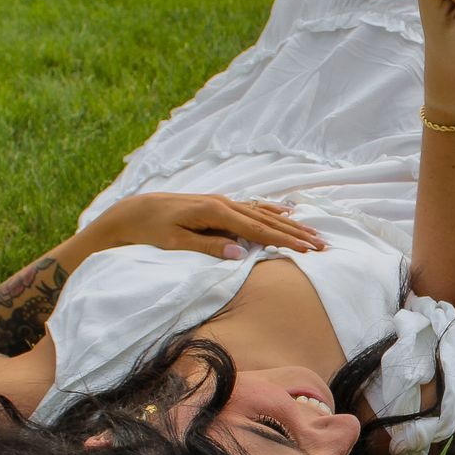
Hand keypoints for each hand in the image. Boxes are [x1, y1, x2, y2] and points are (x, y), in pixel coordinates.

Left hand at [87, 193, 325, 257]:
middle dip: (297, 232)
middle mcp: (223, 203)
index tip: (308, 250)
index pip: (259, 229)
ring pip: (264, 212)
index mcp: (215, 212)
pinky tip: (287, 210)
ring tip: (314, 231)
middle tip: (323, 244)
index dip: (285, 240)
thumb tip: (240, 252)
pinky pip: (253, 207)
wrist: (131, 212)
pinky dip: (273, 209)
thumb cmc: (149, 231)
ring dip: (290, 223)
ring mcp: (222, 202)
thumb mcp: (174, 242)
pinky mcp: (218, 205)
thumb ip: (208, 247)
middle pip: (268, 219)